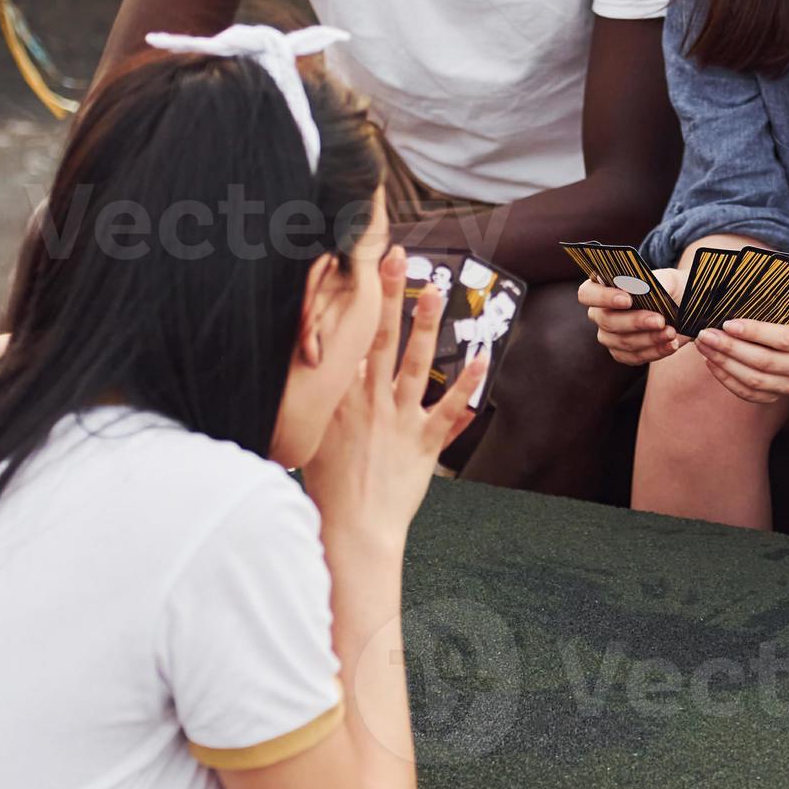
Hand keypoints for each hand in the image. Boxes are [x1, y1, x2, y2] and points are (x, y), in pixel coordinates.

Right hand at [304, 252, 487, 546]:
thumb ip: (315, 406)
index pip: (345, 340)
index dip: (351, 302)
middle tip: (396, 258)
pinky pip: (451, 408)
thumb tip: (306, 377)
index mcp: (338, 399)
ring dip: (425, 325)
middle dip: (387, 294)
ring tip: (435, 290)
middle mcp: (368, 401)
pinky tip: (483, 356)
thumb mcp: (311, 439)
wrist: (352, 530)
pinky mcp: (424, 442)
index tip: (356, 267)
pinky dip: (468, 383)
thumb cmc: (327, 490)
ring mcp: (398, 419)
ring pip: (414, 362)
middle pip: (378, 337)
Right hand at [577, 272, 685, 366]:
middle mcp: (600, 313)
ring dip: (649, 338)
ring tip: (671, 332)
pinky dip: (655, 352)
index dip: (603, 297)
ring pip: (622, 342)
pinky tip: (671, 345)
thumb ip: (653, 283)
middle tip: (659, 320)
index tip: (627, 299)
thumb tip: (642, 289)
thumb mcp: (667, 279)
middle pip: (607, 321)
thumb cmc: (669, 288)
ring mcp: (609, 336)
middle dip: (634, 322)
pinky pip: (634, 357)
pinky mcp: (623, 354)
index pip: (587, 293)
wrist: (682, 309)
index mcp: (602, 288)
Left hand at [693, 316, 788, 404]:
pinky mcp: (772, 397)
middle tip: (706, 335)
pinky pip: (746, 392)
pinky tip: (710, 362)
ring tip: (704, 347)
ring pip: (753, 379)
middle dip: (730, 347)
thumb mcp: (777, 312)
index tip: (727, 324)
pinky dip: (725, 377)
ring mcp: (788, 385)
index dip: (754, 332)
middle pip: (764, 361)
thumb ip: (759, 313)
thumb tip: (723, 314)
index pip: (783, 338)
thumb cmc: (777, 321)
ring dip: (724, 362)